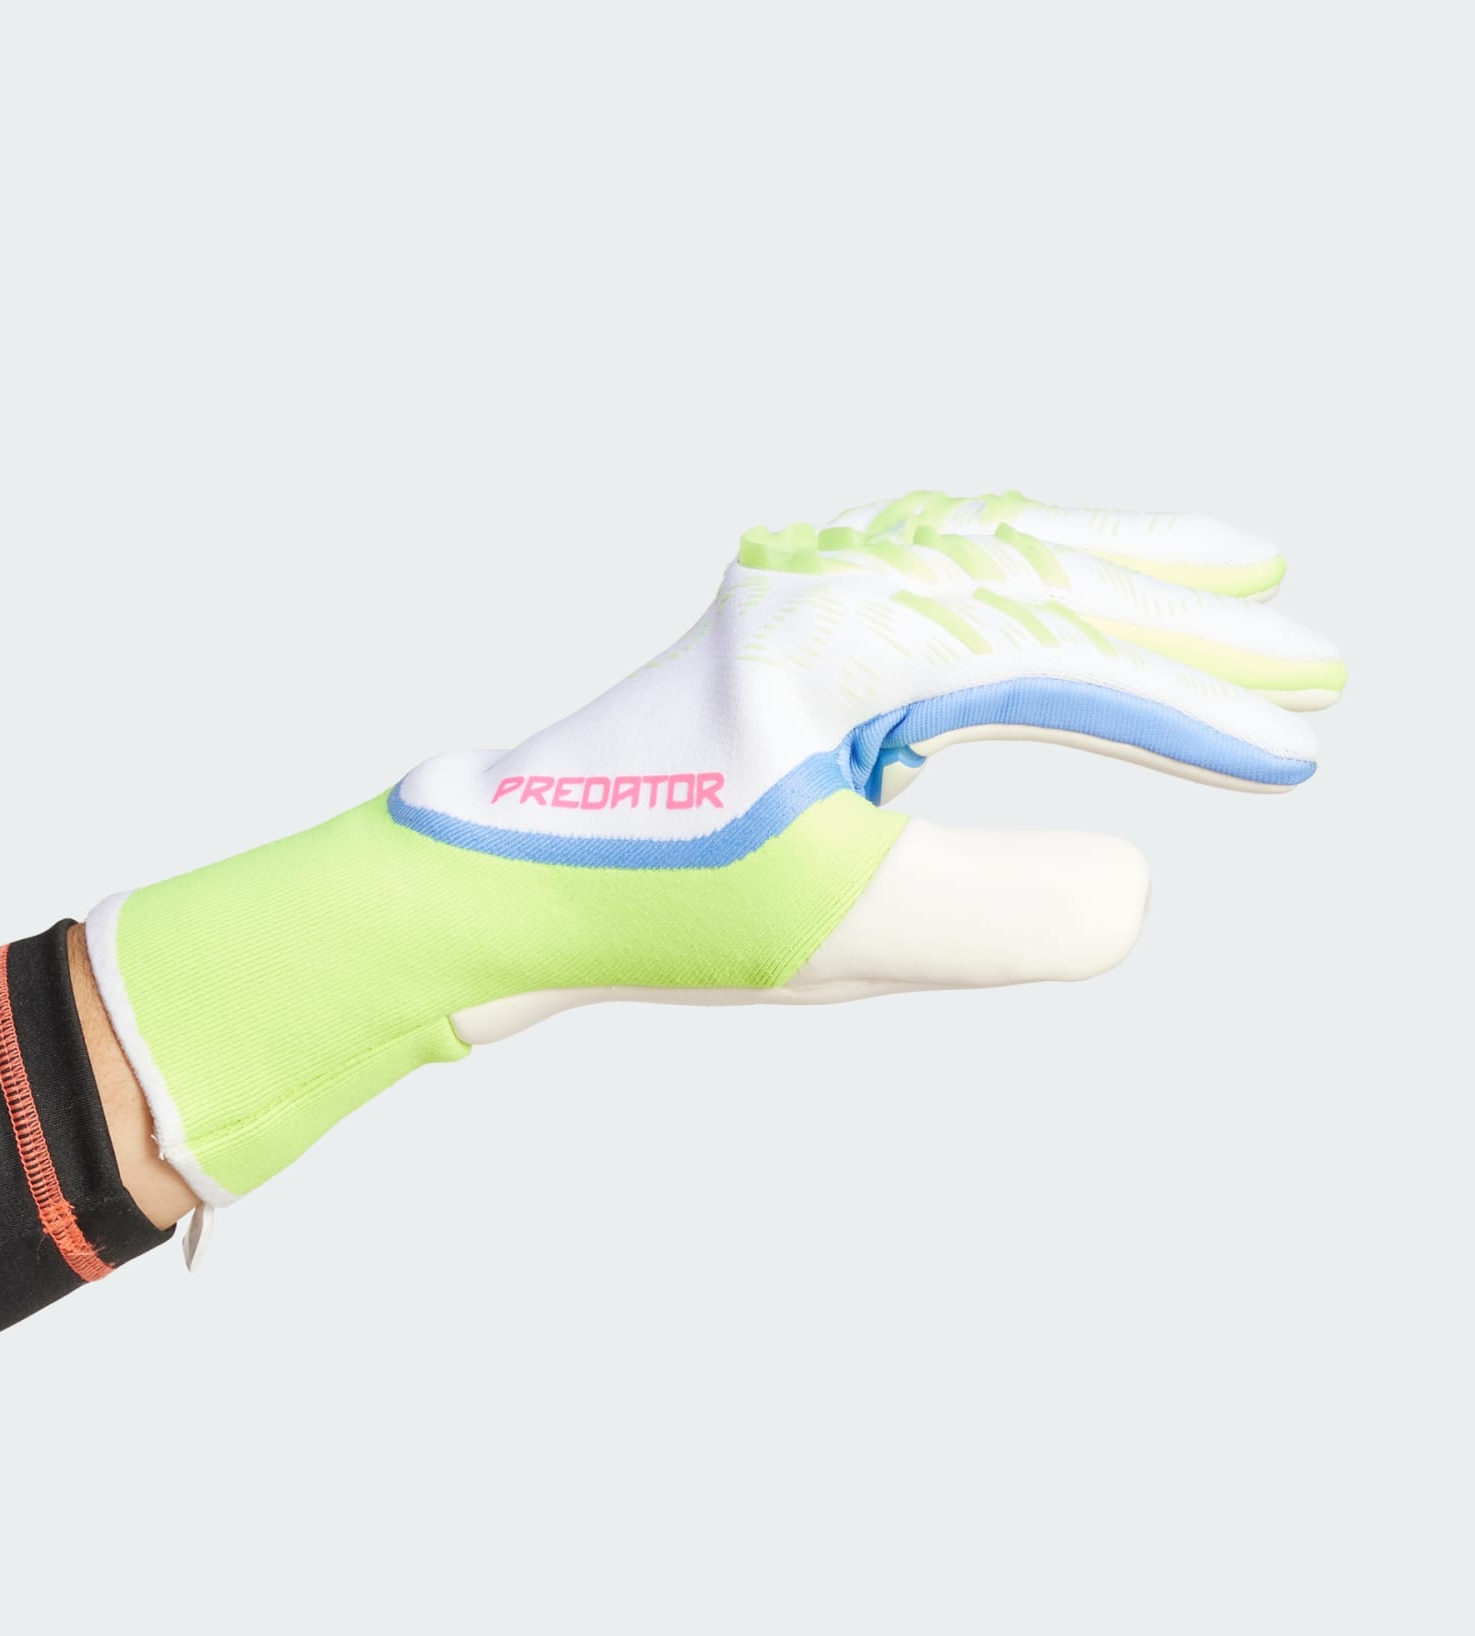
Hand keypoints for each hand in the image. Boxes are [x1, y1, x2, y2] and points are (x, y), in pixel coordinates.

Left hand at [89, 497, 1337, 1205]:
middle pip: (1042, 576)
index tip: (1303, 747)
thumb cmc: (638, 903)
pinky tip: (1035, 604)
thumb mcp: (838, 927)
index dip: (1197, 707)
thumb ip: (1013, 913)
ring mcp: (785, 620)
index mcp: (856, 637)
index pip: (1067, 660)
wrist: (478, 890)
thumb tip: (1130, 891)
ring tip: (1213, 567)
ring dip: (1103, 570)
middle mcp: (824, 596)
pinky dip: (1014, 587)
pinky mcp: (762, 665)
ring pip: (984, 562)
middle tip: (1304, 634)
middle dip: (1181, 609)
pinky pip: (928, 588)